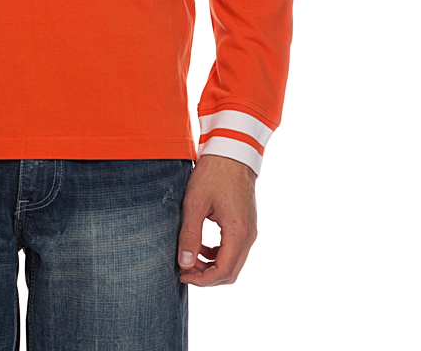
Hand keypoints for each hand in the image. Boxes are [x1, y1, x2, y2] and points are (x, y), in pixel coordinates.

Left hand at [177, 154, 256, 285]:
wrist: (231, 151)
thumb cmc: (213, 173)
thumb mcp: (195, 203)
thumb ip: (189, 235)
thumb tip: (184, 263)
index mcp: (237, 232)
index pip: (223, 272)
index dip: (202, 280)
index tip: (182, 275)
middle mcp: (248, 235)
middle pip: (230, 272)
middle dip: (206, 276)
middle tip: (184, 269)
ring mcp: (250, 230)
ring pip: (233, 262)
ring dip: (212, 266)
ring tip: (190, 257)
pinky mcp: (246, 224)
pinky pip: (235, 249)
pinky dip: (218, 254)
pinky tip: (202, 246)